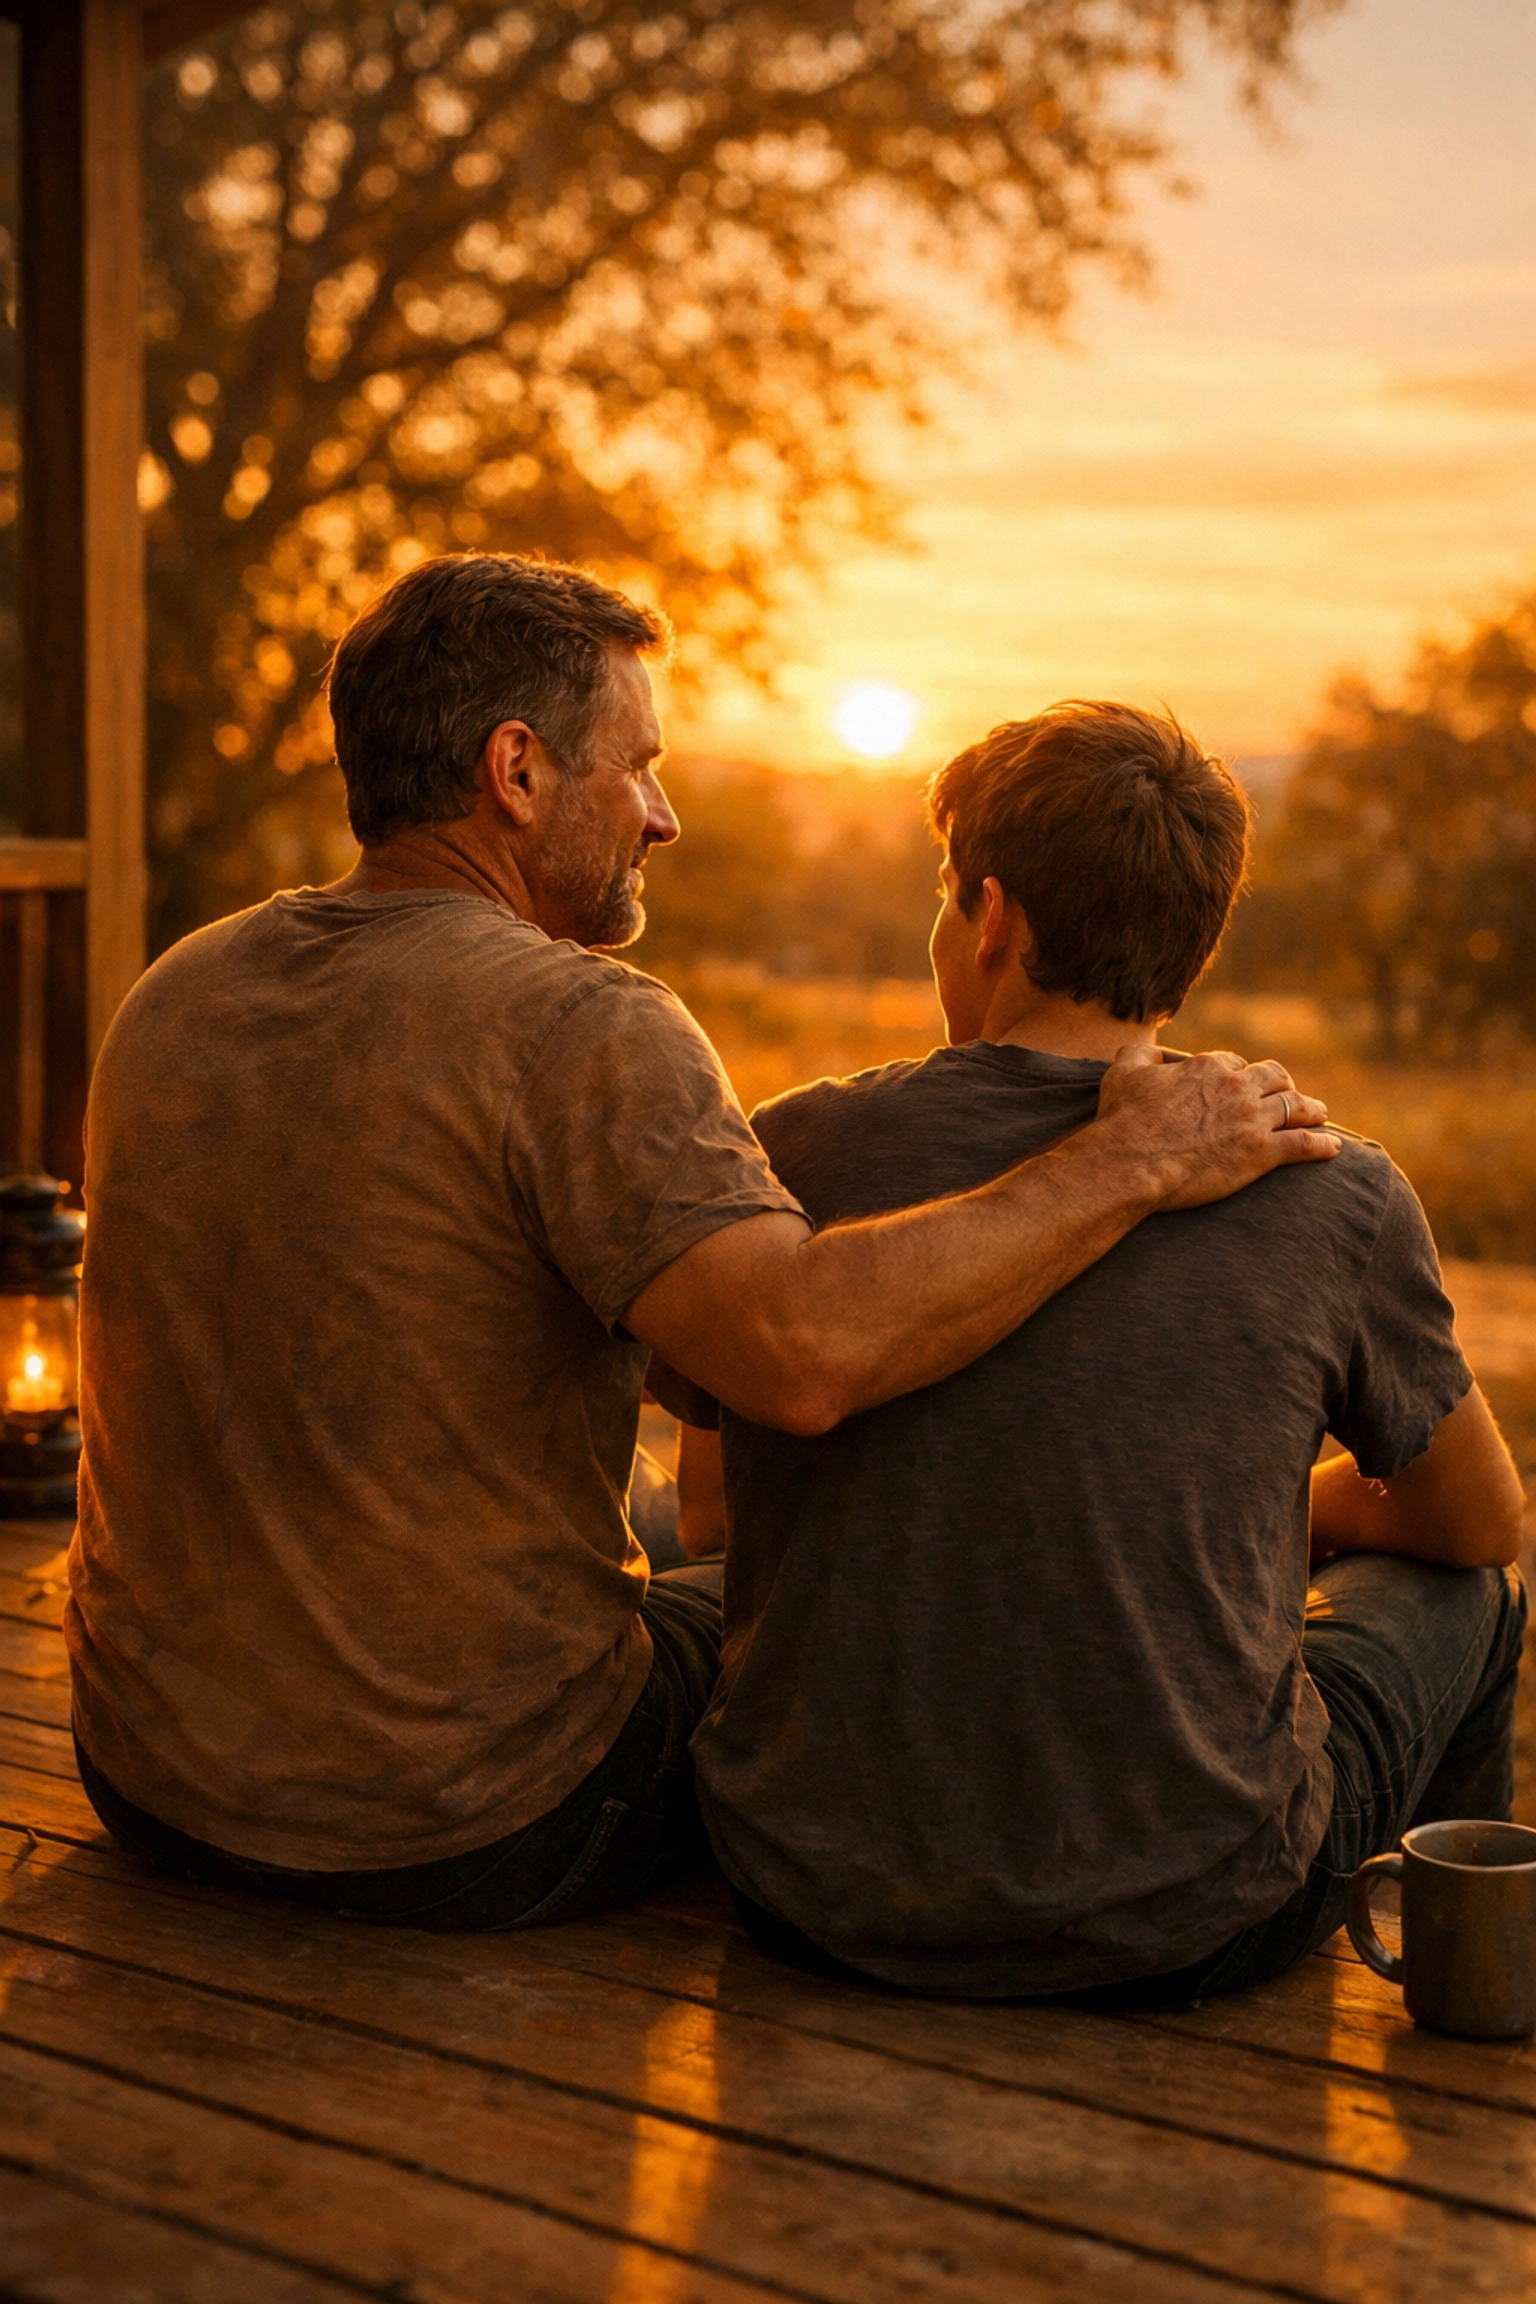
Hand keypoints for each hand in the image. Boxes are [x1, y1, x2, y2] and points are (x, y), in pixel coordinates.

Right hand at [1096, 1045, 1337, 1210]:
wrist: (1132, 1163)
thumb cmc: (1123, 1120)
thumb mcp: (1123, 1072)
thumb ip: (1140, 1053)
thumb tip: (1154, 1053)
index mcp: (1208, 1067)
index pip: (1235, 1063)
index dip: (1240, 1074)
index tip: (1240, 1085)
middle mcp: (1237, 1088)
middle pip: (1274, 1077)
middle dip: (1283, 1084)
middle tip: (1287, 1094)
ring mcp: (1252, 1120)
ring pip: (1295, 1106)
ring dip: (1310, 1109)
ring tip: (1319, 1114)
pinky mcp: (1261, 1153)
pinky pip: (1303, 1144)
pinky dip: (1322, 1145)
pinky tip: (1333, 1148)